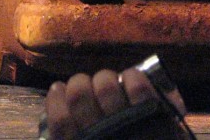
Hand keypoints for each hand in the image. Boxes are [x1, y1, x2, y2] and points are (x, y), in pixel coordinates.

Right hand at [41, 65, 187, 139]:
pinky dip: (132, 76)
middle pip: (79, 95)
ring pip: (105, 84)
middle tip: (85, 85)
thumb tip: (60, 105)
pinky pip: (135, 83)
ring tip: (109, 84)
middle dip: (79, 83)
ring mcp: (128, 123)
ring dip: (105, 78)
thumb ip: (76, 134)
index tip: (58, 89)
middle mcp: (101, 136)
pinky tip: (132, 80)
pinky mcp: (153, 112)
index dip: (56, 100)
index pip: (60, 122)